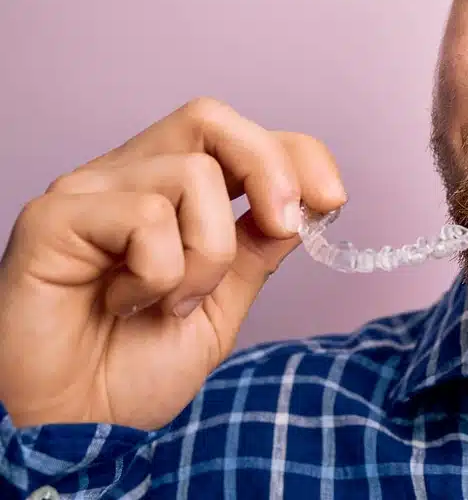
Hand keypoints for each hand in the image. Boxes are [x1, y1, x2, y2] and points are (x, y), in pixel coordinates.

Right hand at [0, 97, 345, 430]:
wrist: (73, 432)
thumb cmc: (130, 370)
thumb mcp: (221, 304)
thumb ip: (256, 249)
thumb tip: (302, 203)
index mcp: (168, 192)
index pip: (239, 135)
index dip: (296, 154)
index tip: (331, 203)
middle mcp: (125, 178)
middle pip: (210, 120)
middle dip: (268, 167)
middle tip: (284, 226)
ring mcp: (87, 193)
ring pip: (191, 175)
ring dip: (208, 254)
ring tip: (171, 303)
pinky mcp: (52, 218)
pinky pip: (144, 216)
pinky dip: (158, 271)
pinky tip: (124, 304)